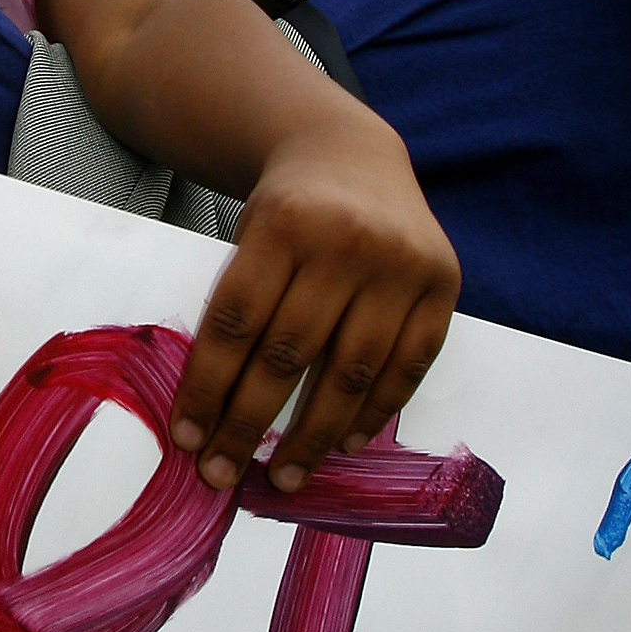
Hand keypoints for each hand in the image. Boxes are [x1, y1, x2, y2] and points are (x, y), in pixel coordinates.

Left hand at [165, 114, 462, 495]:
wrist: (350, 155)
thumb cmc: (286, 211)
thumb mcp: (247, 235)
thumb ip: (239, 307)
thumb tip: (211, 412)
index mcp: (282, 222)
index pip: (236, 322)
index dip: (208, 387)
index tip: (187, 438)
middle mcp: (346, 239)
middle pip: (289, 354)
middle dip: (249, 424)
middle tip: (222, 474)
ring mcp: (400, 261)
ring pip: (352, 370)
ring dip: (314, 436)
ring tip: (285, 476)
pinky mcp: (442, 281)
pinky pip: (409, 364)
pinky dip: (375, 411)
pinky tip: (345, 443)